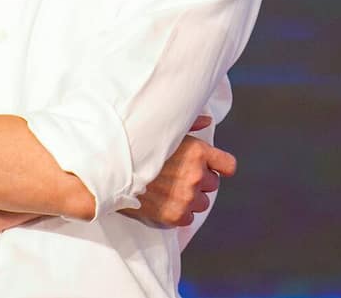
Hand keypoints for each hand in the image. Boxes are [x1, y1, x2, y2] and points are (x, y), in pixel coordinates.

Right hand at [122, 115, 237, 227]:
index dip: (218, 167)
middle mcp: (196, 175)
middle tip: (178, 176)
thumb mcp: (165, 130)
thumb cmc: (138, 148)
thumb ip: (190, 124)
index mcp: (198, 152)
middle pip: (213, 184)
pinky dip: (179, 213)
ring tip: (169, 189)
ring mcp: (187, 196)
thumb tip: (209, 121)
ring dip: (190, 198)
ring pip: (202, 203)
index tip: (210, 168)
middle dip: (199, 181)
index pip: (228, 166)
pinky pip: (188, 218)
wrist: (111, 173)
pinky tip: (164, 202)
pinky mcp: (176, 216)